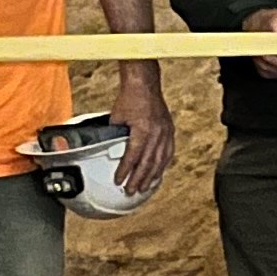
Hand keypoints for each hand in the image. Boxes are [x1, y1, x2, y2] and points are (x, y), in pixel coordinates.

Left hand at [112, 66, 174, 194]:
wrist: (144, 84)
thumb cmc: (130, 97)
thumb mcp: (116, 117)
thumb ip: (114, 134)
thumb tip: (107, 147)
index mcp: (143, 131)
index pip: (132, 157)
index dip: (125, 171)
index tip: (119, 181)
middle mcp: (156, 134)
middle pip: (148, 163)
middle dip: (138, 179)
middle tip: (131, 191)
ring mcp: (165, 132)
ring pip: (160, 161)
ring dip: (152, 176)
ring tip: (145, 188)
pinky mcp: (169, 130)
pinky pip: (168, 152)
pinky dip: (163, 165)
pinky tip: (159, 173)